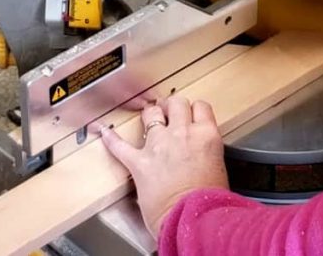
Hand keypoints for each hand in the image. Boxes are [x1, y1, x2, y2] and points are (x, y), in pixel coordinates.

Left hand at [101, 95, 229, 237]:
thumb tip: (201, 153)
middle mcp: (182, 134)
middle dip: (172, 106)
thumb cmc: (208, 202)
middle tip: (169, 112)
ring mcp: (158, 145)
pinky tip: (104, 132)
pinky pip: (120, 146)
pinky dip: (110, 139)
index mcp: (206, 136)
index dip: (194, 109)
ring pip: (151, 113)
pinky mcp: (139, 162)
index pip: (201, 107)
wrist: (193, 218)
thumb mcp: (219, 168)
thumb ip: (207, 152)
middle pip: (176, 103)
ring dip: (150, 114)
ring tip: (148, 116)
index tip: (191, 114)